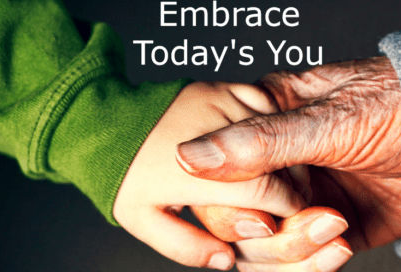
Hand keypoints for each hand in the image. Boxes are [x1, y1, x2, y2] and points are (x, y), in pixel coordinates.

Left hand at [113, 82, 307, 269]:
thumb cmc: (126, 173)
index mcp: (196, 170)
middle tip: (290, 200)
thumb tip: (227, 259)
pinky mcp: (222, 86)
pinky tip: (268, 142)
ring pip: (278, 128)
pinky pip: (265, 103)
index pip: (266, 190)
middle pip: (277, 159)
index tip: (289, 217)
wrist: (107, 123)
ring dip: (286, 153)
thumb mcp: (144, 221)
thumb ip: (187, 246)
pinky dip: (274, 123)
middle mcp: (212, 130)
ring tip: (280, 173)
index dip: (287, 208)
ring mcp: (220, 101)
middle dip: (293, 183)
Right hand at [177, 57, 400, 258]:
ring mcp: (297, 201)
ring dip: (294, 251)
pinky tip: (338, 245)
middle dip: (269, 232)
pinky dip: (312, 266)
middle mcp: (272, 167)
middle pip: (232, 221)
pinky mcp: (323, 231)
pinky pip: (296, 265)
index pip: (211, 173)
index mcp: (261, 124)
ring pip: (260, 251)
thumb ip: (258, 143)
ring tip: (335, 228)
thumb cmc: (399, 104)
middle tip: (309, 215)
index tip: (260, 210)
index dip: (226, 201)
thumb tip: (188, 157)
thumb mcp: (327, 118)